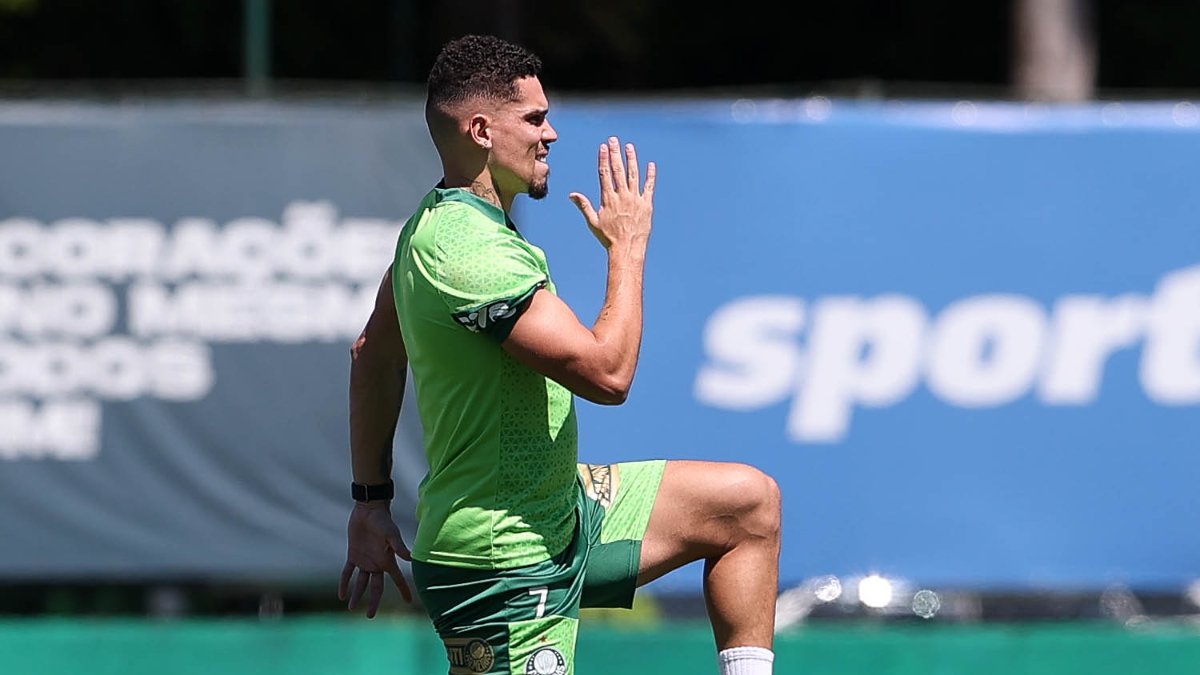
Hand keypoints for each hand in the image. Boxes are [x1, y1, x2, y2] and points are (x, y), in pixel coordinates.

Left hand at [338, 501, 412, 617]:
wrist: (368, 510)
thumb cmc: (383, 521)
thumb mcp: (391, 534)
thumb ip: (399, 546)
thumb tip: (411, 558)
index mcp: (388, 561)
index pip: (397, 580)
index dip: (404, 591)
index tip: (408, 602)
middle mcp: (377, 563)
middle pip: (376, 587)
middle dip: (374, 602)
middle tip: (370, 616)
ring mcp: (365, 560)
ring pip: (361, 582)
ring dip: (357, 595)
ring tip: (351, 608)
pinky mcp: (353, 555)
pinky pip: (347, 572)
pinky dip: (345, 582)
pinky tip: (341, 594)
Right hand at [569, 136, 656, 249]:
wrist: (627, 249)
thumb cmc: (608, 237)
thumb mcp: (593, 222)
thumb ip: (583, 205)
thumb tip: (572, 194)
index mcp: (608, 199)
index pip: (605, 174)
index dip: (604, 159)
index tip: (603, 147)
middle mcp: (622, 196)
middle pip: (618, 170)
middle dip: (615, 153)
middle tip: (614, 140)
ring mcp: (635, 200)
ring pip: (633, 175)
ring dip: (631, 159)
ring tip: (629, 147)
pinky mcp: (647, 205)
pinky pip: (649, 187)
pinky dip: (650, 176)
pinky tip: (650, 165)